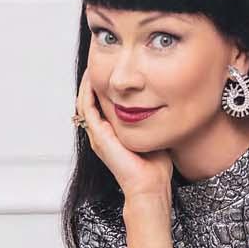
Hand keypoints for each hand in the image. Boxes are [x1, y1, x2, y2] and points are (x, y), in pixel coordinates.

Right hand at [75, 70, 173, 201]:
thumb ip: (152, 120)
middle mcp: (101, 135)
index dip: (104, 86)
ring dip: (87, 83)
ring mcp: (98, 136)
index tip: (111, 69)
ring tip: (93, 65)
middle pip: (90, 101)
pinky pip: (87, 108)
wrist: (149, 186)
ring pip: (84, 102)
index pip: (102, 105)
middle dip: (93, 80)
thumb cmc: (155, 168)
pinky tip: (93, 77)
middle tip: (98, 61)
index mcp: (112, 134)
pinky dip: (88, 91)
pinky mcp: (99, 136)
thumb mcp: (153, 135)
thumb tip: (164, 103)